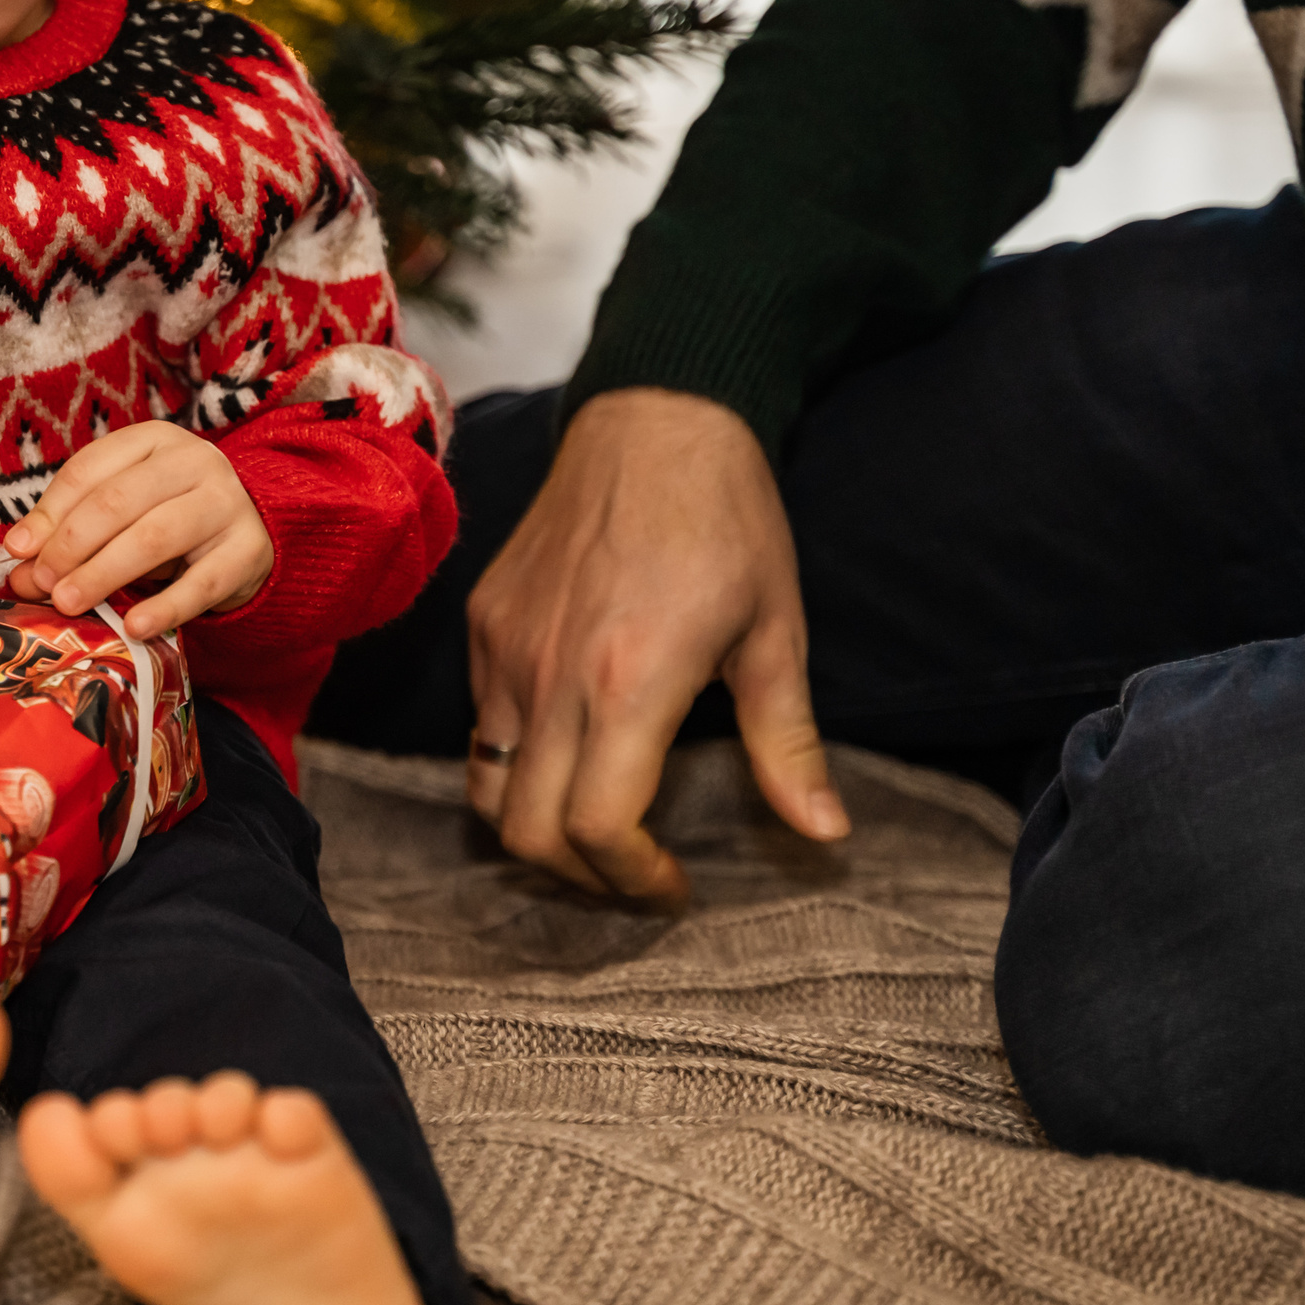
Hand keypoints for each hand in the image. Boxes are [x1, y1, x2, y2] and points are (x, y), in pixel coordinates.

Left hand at [0, 421, 272, 639]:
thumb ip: (70, 534)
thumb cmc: (170, 516)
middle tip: (43, 583)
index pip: (89, 470)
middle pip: (119, 501)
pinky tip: (133, 627)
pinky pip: (202, 583)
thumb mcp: (120, 514)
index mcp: (152, 441)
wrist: (252, 530)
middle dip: (72, 544)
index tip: (20, 551)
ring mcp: (226, 503)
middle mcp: (193, 462)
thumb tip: (19, 568)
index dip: (50, 513)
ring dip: (105, 573)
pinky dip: (164, 607)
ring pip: (156, 537)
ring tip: (70, 603)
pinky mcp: (248, 550)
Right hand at [467, 387, 846, 905]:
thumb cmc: (730, 522)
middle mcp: (553, 675)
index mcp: (631, 682)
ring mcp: (507, 650)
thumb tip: (826, 833)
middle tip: (633, 874)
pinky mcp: (484, 625)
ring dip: (534, 831)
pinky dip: (513, 766)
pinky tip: (568, 751)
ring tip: (590, 829)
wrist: (655, 419)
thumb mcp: (776, 633)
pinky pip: (478, 726)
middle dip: (581, 877)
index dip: (632, 878)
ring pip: (486, 789)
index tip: (673, 885)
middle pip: (527, 831)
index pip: (597, 827)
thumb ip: (786, 743)